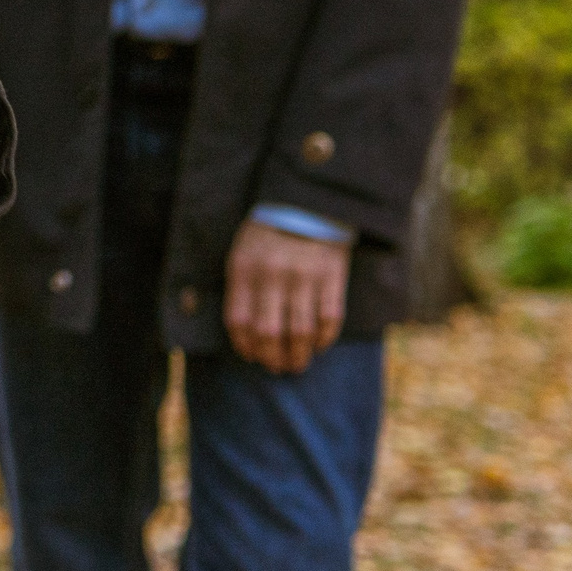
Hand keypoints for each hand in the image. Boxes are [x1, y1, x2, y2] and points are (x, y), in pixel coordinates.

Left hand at [223, 218, 349, 373]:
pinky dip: (324, 339)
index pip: (239, 321)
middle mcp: (272, 274)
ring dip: (299, 355)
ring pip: (301, 332)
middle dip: (273, 358)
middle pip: (270, 332)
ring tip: (298, 364)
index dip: (246, 346)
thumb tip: (244, 336)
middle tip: (278, 367)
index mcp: (245, 267)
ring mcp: (304, 276)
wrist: (307, 203)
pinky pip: (329, 319)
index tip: (252, 357)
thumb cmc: (269, 234)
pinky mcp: (332, 276)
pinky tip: (319, 345)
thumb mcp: (242, 253)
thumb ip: (240, 288)